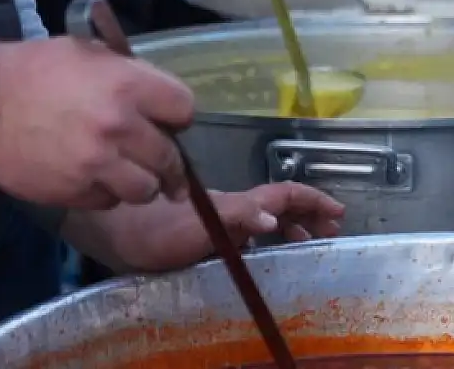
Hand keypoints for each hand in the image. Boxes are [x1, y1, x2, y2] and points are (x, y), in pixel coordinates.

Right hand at [0, 38, 195, 209]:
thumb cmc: (35, 70)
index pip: (184, 109)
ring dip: (141, 184)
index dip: (177, 116)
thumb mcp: (89, 53)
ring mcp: (97, 164)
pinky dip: (106, 194)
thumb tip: (156, 100)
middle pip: (170, 158)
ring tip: (129, 175)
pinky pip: (109, 202)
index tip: (169, 121)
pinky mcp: (74, 192)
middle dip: (169, 161)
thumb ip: (128, 75)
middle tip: (164, 163)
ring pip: (145, 190)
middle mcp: (120, 127)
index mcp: (128, 86)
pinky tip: (92, 178)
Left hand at [73, 183, 346, 272]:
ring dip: (290, 229)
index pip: (286, 195)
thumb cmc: (154, 230)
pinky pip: (248, 237)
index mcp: (238, 203)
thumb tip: (273, 220)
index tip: (338, 212)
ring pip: (265, 221)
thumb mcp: (199, 224)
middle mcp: (233, 209)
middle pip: (280, 206)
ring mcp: (220, 222)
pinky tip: (264, 257)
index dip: (314, 200)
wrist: (115, 234)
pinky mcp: (206, 237)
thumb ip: (236, 217)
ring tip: (305, 244)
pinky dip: (267, 244)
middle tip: (328, 233)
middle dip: (309, 215)